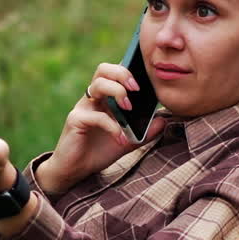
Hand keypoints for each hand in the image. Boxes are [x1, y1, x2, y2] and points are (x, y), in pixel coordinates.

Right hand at [36, 63, 163, 193]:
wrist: (76, 170)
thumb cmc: (99, 152)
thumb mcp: (128, 141)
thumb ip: (145, 132)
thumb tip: (163, 120)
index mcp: (105, 98)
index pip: (114, 72)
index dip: (129, 70)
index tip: (146, 81)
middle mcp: (93, 98)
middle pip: (103, 69)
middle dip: (122, 74)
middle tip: (136, 88)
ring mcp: (83, 107)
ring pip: (98, 84)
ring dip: (117, 92)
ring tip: (129, 109)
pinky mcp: (75, 120)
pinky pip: (96, 116)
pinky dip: (112, 126)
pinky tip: (121, 139)